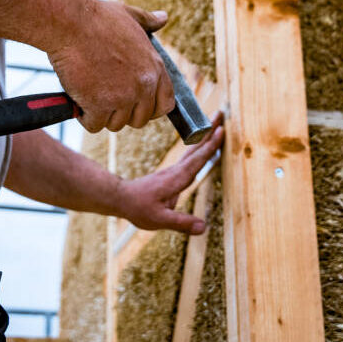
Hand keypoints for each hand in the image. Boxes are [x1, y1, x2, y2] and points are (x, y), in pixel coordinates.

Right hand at [48, 2, 175, 132]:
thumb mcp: (130, 15)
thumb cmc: (96, 17)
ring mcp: (123, 97)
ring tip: (89, 91)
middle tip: (104, 95)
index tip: (134, 104)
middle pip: (140, 119)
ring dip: (101, 113)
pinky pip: (94, 125)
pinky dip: (84, 116)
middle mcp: (144, 85)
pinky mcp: (100, 105)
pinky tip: (78, 98)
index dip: (149, 108)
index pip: (165, 104)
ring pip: (115, 124)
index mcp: (155, 66)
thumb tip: (164, 17)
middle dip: (122, 112)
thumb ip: (148, 22)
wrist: (70, 22)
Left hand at [115, 113, 224, 234]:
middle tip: (221, 114)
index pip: (197, 160)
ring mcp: (173, 170)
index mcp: (177, 179)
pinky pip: (189, 157)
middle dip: (209, 131)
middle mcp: (176, 171)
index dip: (210, 146)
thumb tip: (204, 227)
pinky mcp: (171, 173)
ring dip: (205, 137)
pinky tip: (201, 147)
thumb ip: (182, 223)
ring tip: (215, 124)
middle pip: (196, 148)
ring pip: (192, 150)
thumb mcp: (160, 220)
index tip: (220, 131)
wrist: (121, 198)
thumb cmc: (139, 209)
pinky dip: (198, 148)